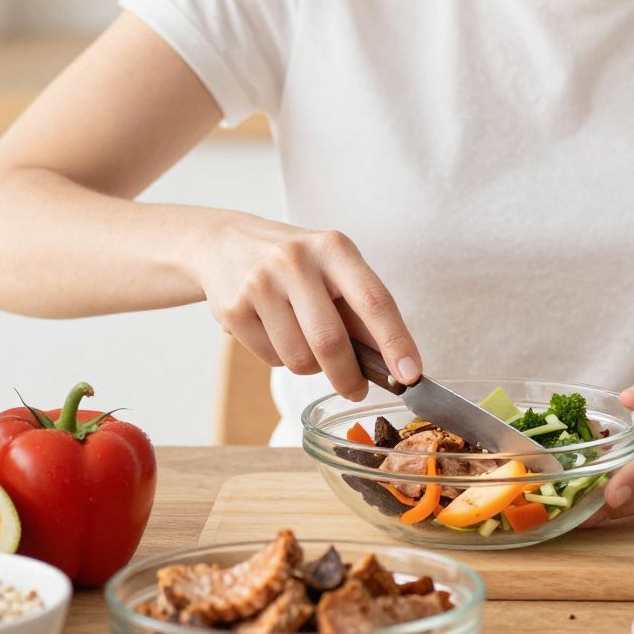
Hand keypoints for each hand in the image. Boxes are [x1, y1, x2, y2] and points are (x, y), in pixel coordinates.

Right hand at [193, 214, 420, 398]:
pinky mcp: (233, 309)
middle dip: (349, 377)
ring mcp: (260, 284)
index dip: (395, 341)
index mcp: (333, 249)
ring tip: (304, 342)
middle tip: (356, 390)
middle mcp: (296, 261)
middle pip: (330, 341)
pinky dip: (281, 360)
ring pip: (299, 359)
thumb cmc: (294, 262)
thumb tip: (395, 362)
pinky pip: (271, 360)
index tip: (410, 374)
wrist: (223, 242)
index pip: (373, 300)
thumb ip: (361, 310)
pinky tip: (275, 333)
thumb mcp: (333, 268)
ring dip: (311, 367)